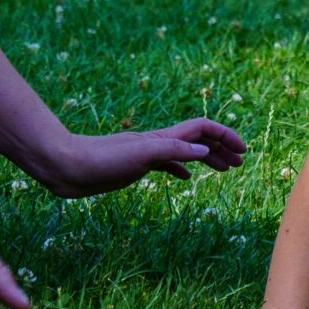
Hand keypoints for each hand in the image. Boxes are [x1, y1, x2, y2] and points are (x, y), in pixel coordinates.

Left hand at [34, 118, 247, 196]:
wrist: (66, 166)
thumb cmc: (101, 160)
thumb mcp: (141, 155)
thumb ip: (173, 150)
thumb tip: (205, 149)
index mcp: (163, 137)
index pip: (202, 129)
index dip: (224, 136)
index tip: (242, 151)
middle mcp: (158, 142)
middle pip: (198, 139)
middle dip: (221, 148)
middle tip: (239, 163)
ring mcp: (147, 154)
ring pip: (186, 152)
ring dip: (207, 158)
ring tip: (224, 170)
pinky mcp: (135, 167)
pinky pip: (167, 164)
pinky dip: (182, 169)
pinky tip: (186, 179)